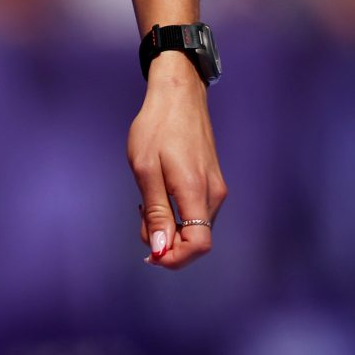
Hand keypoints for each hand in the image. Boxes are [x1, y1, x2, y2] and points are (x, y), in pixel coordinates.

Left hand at [127, 52, 226, 268]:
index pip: (199, 245)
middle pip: (197, 239)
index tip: (149, 253)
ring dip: (170, 227)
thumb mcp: (145, 169)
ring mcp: (215, 188)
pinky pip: (196, 212)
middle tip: (139, 221)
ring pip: (196, 226)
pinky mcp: (211, 182)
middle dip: (167, 242)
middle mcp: (213, 195)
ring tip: (144, 204)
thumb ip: (155, 212)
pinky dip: (177, 214)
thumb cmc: (156, 128)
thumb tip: (161, 250)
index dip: (175, 258)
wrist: (178, 96)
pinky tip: (157, 196)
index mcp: (196, 192)